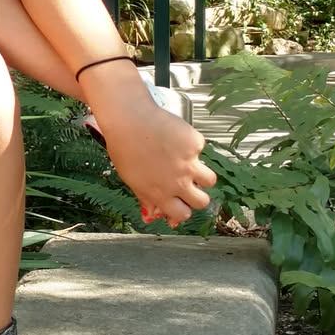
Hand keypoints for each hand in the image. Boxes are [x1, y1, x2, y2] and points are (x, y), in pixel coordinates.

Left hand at [91, 83, 215, 225]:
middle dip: (198, 196)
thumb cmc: (125, 147)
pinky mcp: (195, 145)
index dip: (183, 209)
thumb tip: (152, 215)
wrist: (129, 119)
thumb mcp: (131, 180)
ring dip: (202, 174)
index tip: (181, 202)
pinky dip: (191, 145)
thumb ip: (146, 198)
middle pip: (202, 201)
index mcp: (160, 195)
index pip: (183, 215)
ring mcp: (189, 164)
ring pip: (210, 180)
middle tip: (190, 185)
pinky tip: (176, 137)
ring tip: (189, 163)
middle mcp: (177, 183)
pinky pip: (201, 150)